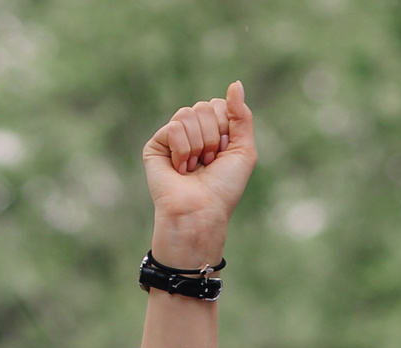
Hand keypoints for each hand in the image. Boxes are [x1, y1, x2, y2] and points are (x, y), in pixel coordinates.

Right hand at [141, 81, 255, 268]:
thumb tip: (236, 83)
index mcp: (212, 130)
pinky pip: (173, 127)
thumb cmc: (223, 188)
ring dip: (198, 146)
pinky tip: (180, 169)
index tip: (223, 154)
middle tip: (208, 163)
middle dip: (212, 137)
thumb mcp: (244, 150)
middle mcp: (192, 131)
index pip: (219, 105)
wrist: (201, 211)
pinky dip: (182, 150)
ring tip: (194, 168)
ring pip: (188, 114)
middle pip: (204, 106)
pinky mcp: (156, 145)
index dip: (225, 129)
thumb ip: (242, 115)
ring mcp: (172, 137)